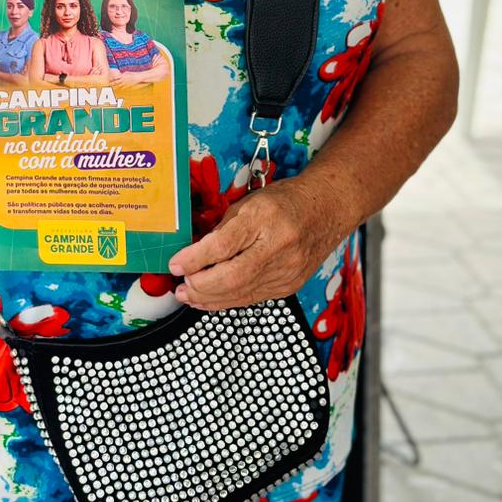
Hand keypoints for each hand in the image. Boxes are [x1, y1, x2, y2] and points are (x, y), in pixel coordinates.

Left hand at [167, 179, 335, 310]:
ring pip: (241, 294)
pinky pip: (252, 298)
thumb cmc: (285, 201)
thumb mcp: (249, 203)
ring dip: (209, 299)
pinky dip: (227, 300)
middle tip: (180, 285)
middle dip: (200, 286)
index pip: (223, 246)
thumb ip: (223, 228)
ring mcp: (287, 270)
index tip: (175, 264)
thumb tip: (195, 253)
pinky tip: (211, 299)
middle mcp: (278, 246)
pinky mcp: (289, 285)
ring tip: (188, 295)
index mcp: (264, 218)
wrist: (326, 210)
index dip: (194, 260)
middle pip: (232, 277)